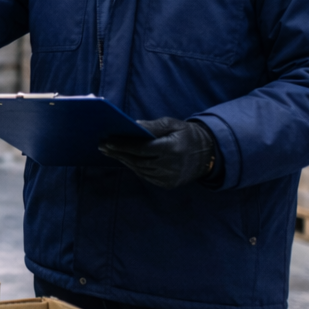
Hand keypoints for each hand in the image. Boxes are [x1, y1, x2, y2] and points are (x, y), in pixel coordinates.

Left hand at [99, 117, 217, 188]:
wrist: (207, 154)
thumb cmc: (187, 135)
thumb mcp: (173, 124)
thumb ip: (153, 126)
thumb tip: (133, 125)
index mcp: (171, 149)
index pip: (141, 149)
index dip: (123, 145)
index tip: (107, 141)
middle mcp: (169, 166)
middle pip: (137, 160)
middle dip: (118, 153)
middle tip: (102, 147)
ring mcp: (168, 177)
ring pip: (139, 170)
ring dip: (124, 160)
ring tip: (111, 152)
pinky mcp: (167, 184)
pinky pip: (146, 176)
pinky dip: (134, 167)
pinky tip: (126, 159)